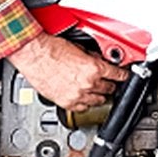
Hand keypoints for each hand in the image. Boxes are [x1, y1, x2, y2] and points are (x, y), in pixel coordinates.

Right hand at [8, 33, 127, 112]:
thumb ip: (92, 57)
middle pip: (109, 89)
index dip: (123, 76)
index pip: (118, 75)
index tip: (125, 77)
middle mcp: (88, 83)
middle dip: (110, 85)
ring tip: (97, 91)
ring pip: (98, 101)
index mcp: (93, 68)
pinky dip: (85, 104)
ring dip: (99, 95)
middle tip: (109, 82)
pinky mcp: (66, 102)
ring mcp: (77, 95)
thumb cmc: (50, 48)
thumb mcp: (78, 48)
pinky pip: (82, 108)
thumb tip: (98, 60)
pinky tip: (85, 99)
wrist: (33, 54)